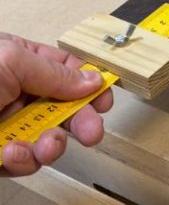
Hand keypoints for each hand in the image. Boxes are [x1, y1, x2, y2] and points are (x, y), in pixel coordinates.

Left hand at [0, 33, 113, 175]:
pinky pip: (24, 161)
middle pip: (64, 107)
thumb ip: (55, 72)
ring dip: (52, 146)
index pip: (66, 69)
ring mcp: (7, 124)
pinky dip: (23, 161)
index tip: (105, 99)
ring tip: (45, 147)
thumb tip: (93, 79)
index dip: (89, 84)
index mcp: (18, 61)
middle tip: (91, 132)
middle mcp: (14, 92)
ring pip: (48, 138)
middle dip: (81, 121)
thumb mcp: (11, 61)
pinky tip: (10, 153)